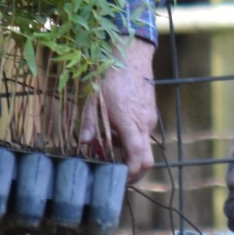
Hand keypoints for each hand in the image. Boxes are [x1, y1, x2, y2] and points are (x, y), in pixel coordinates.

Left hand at [85, 36, 159, 180]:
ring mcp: (149, 117)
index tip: (120, 180)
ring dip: (129, 151)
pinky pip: (143, 131)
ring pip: (143, 144)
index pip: (138, 159)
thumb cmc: (111, 77)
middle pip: (147, 158)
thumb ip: (89, 124)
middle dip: (134, 171)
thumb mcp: (93, 101)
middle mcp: (144, 124)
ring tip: (107, 145)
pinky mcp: (149, 110)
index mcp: (130, 124)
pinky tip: (115, 128)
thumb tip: (83, 144)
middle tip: (118, 175)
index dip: (131, 174)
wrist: (131, 54)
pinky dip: (131, 137)